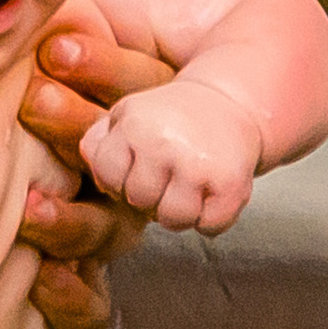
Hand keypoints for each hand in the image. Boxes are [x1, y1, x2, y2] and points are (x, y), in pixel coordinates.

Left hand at [18, 0, 188, 328]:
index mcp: (143, 99)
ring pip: (107, 230)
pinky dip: (77, 299)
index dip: (107, 72)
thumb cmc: (114, 13)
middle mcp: (130, 156)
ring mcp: (109, 205)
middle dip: (77, 132)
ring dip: (73, 223)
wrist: (82, 81)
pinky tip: (45, 285)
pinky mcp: (78, 253)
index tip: (61, 45)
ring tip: (33, 207)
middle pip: (120, 160)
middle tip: (36, 102)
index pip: (137, 92)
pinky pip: (92, 297)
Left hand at [80, 83, 264, 234]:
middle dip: (151, 198)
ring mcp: (198, 165)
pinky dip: (211, 221)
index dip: (121, 181)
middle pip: (140, 203)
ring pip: (174, 220)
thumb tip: (96, 171)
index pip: (109, 178)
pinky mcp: (232, 183)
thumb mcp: (126, 114)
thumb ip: (97, 142)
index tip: (138, 170)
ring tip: (186, 190)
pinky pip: (210, 226)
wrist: (228, 102)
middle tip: (167, 180)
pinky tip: (210, 196)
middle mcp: (164, 143)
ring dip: (180, 214)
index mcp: (134, 125)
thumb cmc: (169, 118)